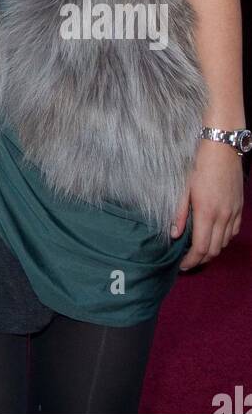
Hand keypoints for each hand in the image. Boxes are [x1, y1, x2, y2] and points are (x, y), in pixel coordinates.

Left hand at [171, 139, 243, 269]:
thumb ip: (179, 213)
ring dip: (212, 250)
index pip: (200, 248)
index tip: (182, 265)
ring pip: (224, 243)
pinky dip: (223, 239)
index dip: (191, 260)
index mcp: (206, 212)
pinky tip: (214, 236)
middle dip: (200, 260)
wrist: (221, 148)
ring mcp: (233, 213)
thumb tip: (174, 234)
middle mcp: (223, 216)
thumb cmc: (199, 165)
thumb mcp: (183, 188)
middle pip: (214, 250)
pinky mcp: (239, 208)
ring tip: (199, 249)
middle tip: (188, 260)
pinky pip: (233, 232)